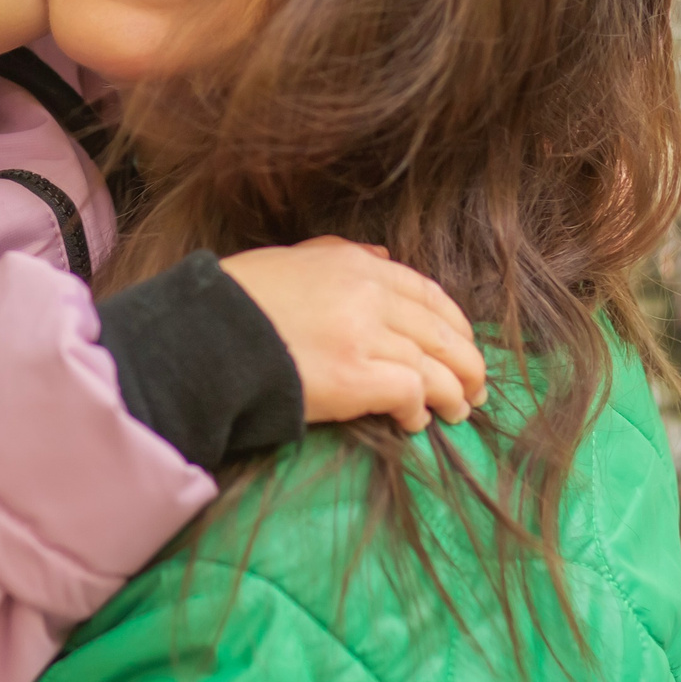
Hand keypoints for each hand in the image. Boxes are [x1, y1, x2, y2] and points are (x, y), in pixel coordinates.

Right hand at [216, 238, 485, 433]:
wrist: (203, 337)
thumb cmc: (236, 302)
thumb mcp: (289, 261)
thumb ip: (338, 257)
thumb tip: (386, 257)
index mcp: (354, 265)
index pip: (426, 292)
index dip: (454, 323)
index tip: (464, 344)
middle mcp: (368, 295)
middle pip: (441, 331)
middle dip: (467, 362)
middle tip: (476, 388)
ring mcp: (364, 337)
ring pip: (435, 366)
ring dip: (453, 393)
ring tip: (457, 412)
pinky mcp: (356, 378)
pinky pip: (411, 393)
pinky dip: (419, 410)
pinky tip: (414, 423)